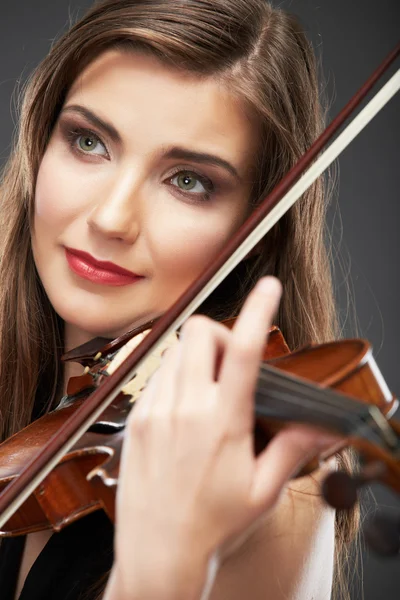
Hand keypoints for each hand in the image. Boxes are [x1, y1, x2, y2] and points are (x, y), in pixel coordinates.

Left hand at [106, 277, 337, 599]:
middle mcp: (184, 408)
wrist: (157, 554)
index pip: (243, 350)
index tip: (269, 287)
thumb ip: (291, 449)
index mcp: (222, 422)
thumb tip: (318, 426)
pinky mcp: (135, 420)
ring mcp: (154, 411)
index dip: (258, 310)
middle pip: (197, 331)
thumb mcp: (262, 492)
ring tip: (208, 391)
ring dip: (196, 357)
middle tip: (231, 362)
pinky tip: (183, 408)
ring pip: (173, 351)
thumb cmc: (212, 526)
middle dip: (219, 333)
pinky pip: (154, 376)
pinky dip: (174, 376)